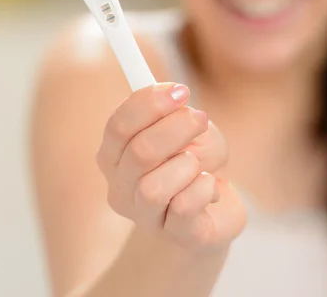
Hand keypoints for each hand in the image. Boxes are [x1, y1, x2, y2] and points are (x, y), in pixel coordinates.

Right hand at [97, 83, 246, 252]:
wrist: (210, 216)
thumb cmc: (194, 166)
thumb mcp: (193, 133)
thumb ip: (184, 118)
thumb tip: (181, 109)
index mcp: (116, 154)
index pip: (118, 125)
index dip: (149, 103)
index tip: (181, 90)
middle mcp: (121, 187)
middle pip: (139, 152)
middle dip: (175, 128)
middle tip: (201, 118)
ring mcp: (144, 216)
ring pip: (153, 187)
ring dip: (188, 164)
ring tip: (200, 165)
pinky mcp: (176, 236)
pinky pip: (184, 206)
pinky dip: (204, 188)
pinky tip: (210, 188)